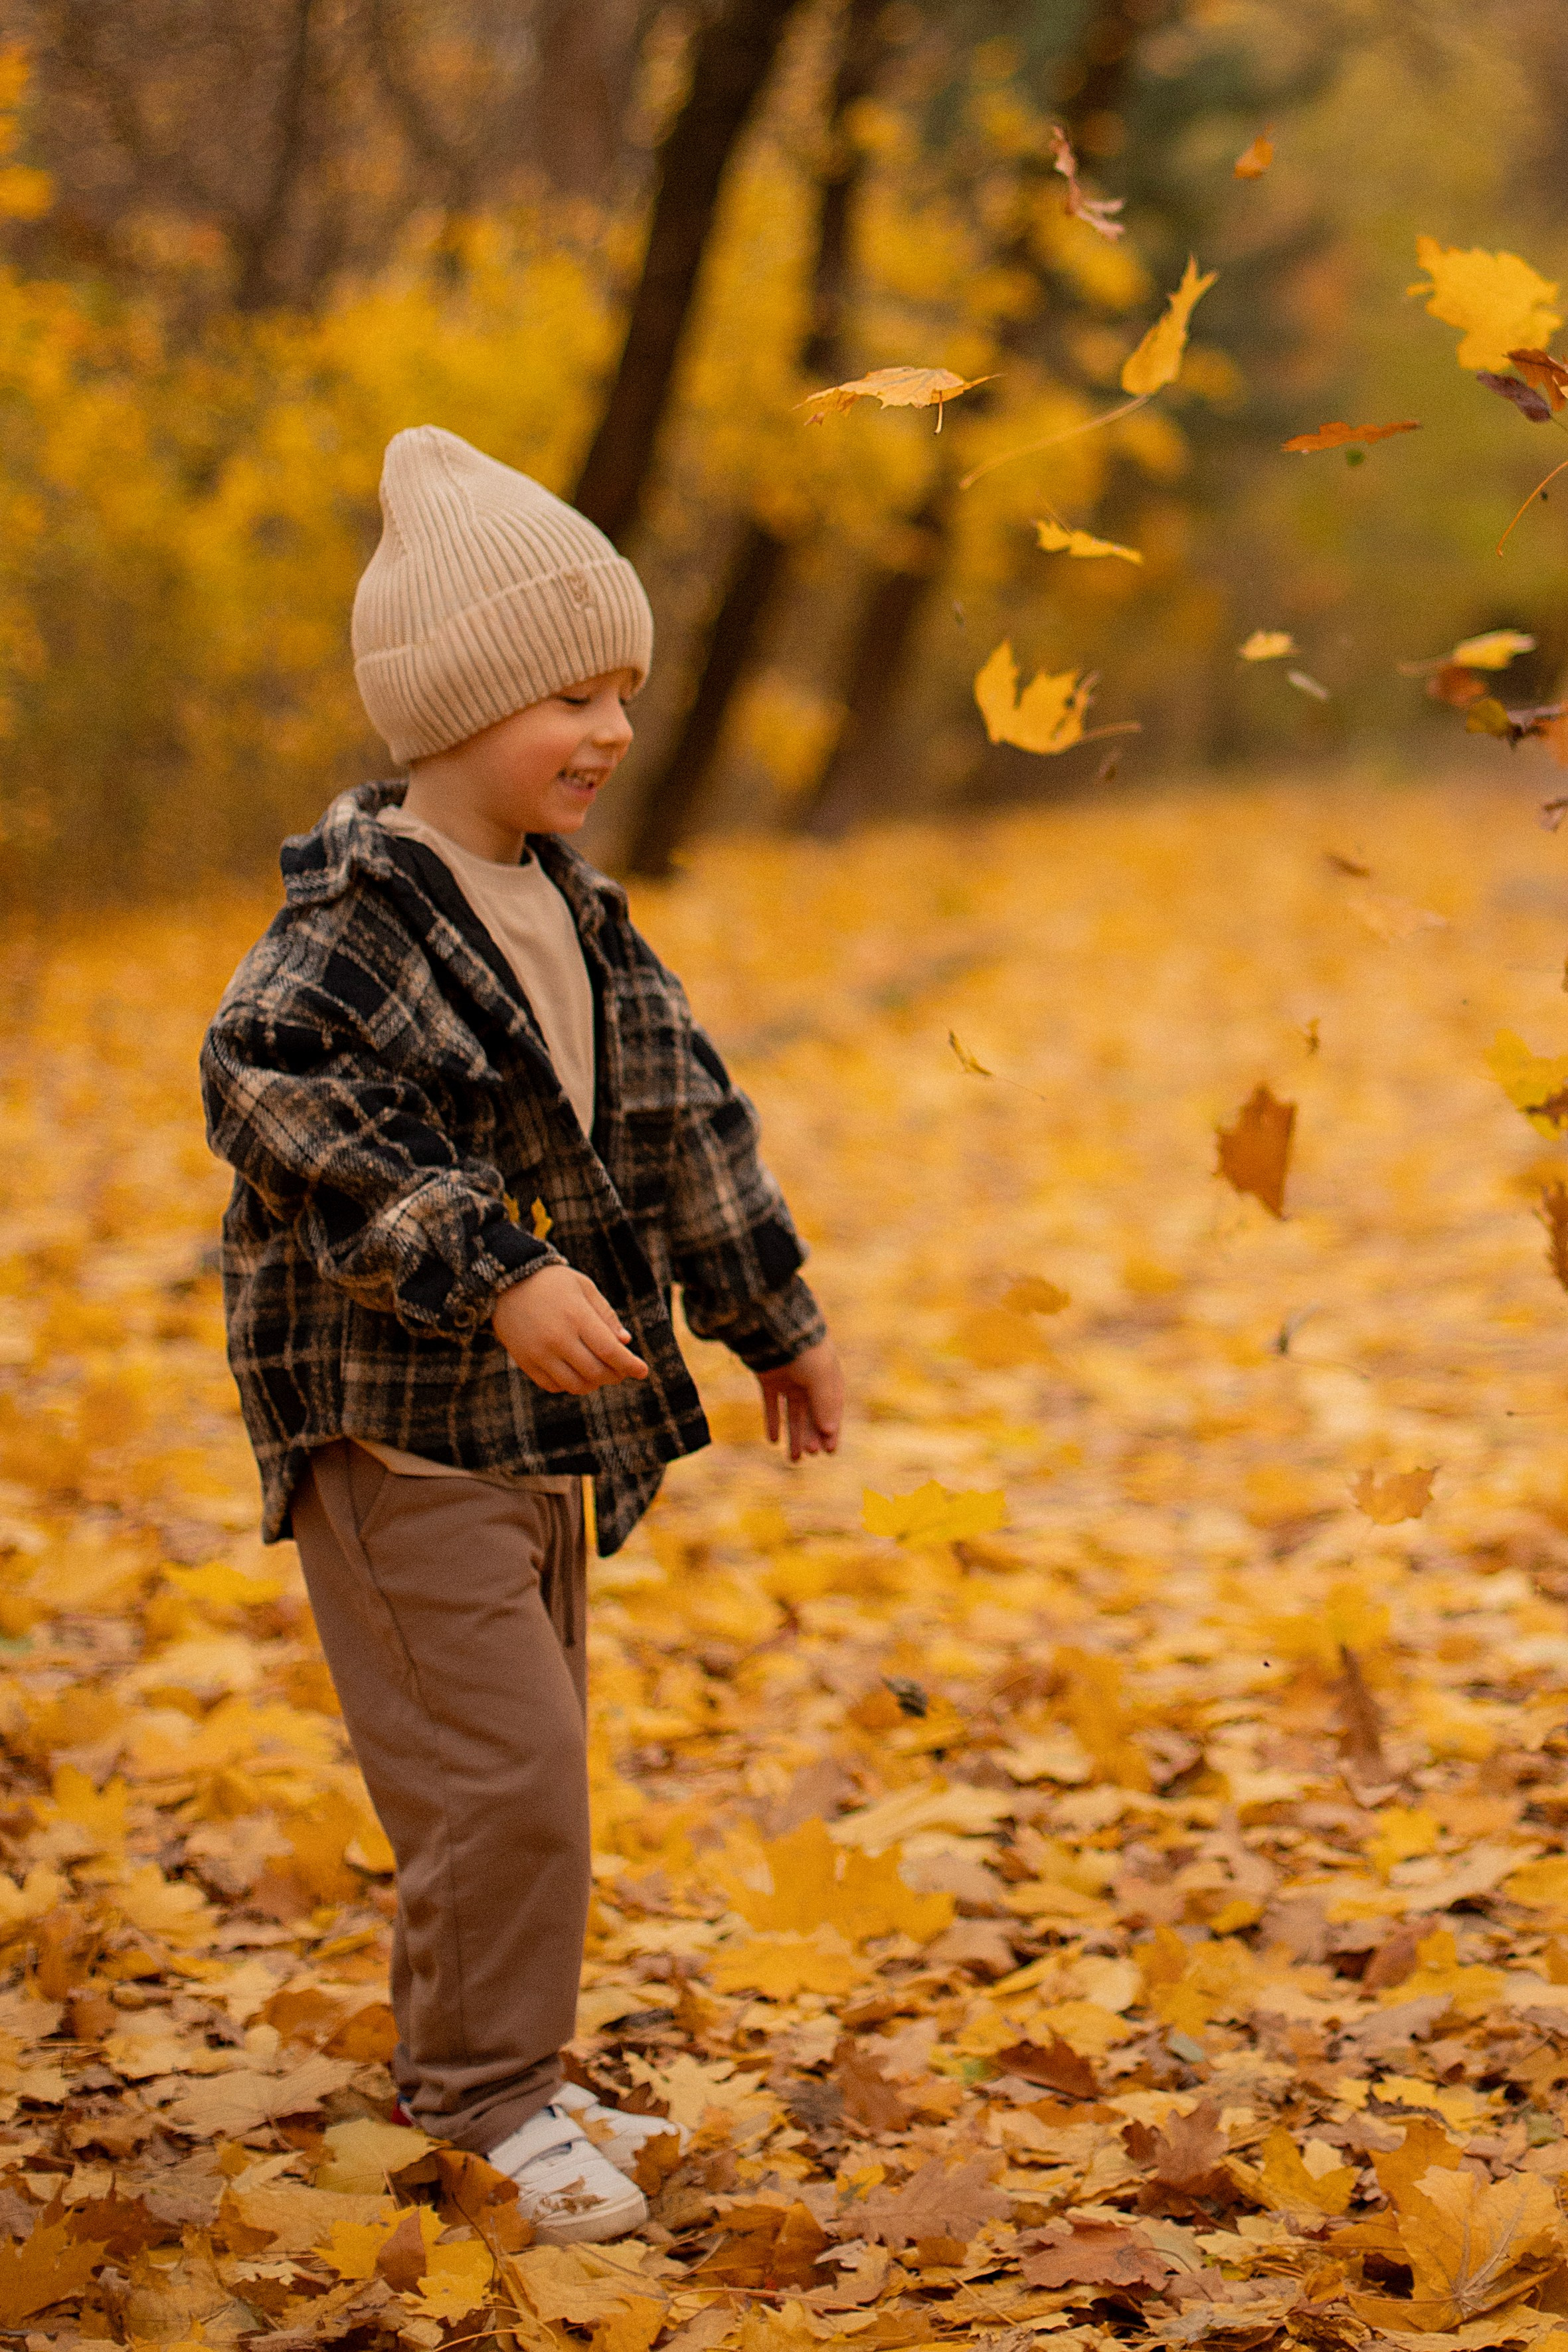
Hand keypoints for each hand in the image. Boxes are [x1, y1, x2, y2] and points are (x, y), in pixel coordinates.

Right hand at [492, 1267, 648, 1394]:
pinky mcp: (525, 1362)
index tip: (643, 1371)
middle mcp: (557, 1338)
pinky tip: (575, 1372)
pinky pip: (553, 1386)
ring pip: (575, 1385)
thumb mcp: (583, 1288)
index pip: (609, 1351)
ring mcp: (539, 1353)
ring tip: (599, 1372)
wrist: (504, 1282)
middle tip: (622, 1370)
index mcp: (576, 1316)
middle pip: (595, 1372)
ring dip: (594, 1384)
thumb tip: (625, 1343)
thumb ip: (605, 1315)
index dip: (630, 1365)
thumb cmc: (552, 1283)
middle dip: (615, 1375)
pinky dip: (570, 1385)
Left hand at [758, 1337, 843, 1462]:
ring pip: (793, 1414)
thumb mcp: (820, 1378)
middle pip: (812, 1414)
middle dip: (811, 1436)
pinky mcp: (769, 1378)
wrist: (773, 1326)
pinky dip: (773, 1421)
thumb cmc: (804, 1350)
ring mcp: (789, 1379)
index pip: (832, 1409)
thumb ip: (825, 1404)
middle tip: (809, 1454)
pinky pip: (772, 1405)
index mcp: (828, 1377)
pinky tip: (773, 1440)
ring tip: (794, 1458)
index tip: (829, 1451)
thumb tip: (829, 1431)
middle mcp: (809, 1380)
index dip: (831, 1431)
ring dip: (794, 1435)